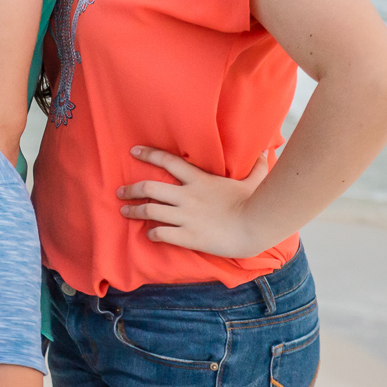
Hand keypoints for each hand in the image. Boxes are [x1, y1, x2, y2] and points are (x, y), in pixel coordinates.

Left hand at [117, 145, 273, 258]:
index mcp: (199, 180)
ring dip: (134, 211)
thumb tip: (266, 153)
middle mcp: (187, 196)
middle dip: (131, 189)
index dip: (148, 154)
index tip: (133, 151)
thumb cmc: (257, 203)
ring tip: (124, 211)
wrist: (258, 226)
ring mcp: (186, 216)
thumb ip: (257, 167)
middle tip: (120, 192)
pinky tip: (149, 234)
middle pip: (149, 187)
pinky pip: (161, 234)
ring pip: (150, 210)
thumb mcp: (255, 181)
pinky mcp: (189, 236)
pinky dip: (152, 234)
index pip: (167, 161)